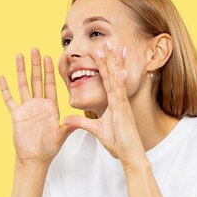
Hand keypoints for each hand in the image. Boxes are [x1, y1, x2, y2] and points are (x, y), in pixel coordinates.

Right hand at [0, 48, 75, 166]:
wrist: (35, 158)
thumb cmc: (49, 148)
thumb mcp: (62, 136)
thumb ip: (69, 126)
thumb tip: (80, 120)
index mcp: (51, 106)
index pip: (50, 84)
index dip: (49, 71)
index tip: (49, 56)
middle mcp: (38, 104)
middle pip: (36, 80)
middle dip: (36, 65)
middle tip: (34, 49)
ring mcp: (26, 108)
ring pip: (23, 85)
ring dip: (21, 71)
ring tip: (19, 56)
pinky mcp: (16, 114)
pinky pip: (9, 99)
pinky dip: (5, 89)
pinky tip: (1, 77)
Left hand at [62, 41, 145, 166]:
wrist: (130, 154)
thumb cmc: (118, 142)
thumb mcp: (95, 129)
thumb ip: (81, 122)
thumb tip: (66, 118)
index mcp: (114, 102)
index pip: (107, 79)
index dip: (103, 65)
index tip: (100, 51)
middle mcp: (119, 100)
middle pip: (113, 75)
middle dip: (111, 59)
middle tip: (108, 42)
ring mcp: (122, 105)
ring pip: (118, 81)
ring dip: (116, 65)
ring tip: (116, 49)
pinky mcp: (123, 112)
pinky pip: (121, 96)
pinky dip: (121, 83)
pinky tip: (121, 71)